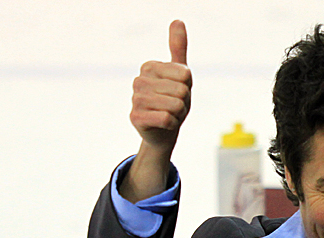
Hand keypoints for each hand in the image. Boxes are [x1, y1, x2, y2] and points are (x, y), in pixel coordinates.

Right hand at [130, 20, 191, 154]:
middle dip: (184, 104)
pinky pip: (167, 119)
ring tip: (169, 115)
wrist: (162, 131)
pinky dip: (171, 124)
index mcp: (149, 67)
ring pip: (176, 106)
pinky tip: (163, 124)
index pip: (185, 75)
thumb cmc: (172, 101)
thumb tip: (178, 20)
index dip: (187, 88)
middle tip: (173, 107)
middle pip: (182, 91)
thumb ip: (178, 48)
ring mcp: (135, 99)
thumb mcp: (180, 75)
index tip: (177, 93)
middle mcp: (139, 80)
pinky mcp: (135, 117)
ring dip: (178, 115)